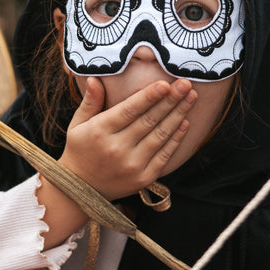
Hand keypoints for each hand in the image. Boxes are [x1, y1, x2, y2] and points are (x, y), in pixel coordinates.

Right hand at [59, 76, 196, 200]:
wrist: (81, 190)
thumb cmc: (80, 150)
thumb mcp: (77, 124)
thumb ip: (90, 101)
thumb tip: (95, 78)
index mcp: (100, 131)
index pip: (129, 110)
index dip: (148, 96)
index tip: (165, 83)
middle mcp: (117, 149)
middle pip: (149, 120)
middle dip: (170, 100)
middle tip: (186, 84)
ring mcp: (132, 165)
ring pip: (160, 135)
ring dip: (178, 115)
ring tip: (191, 97)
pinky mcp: (144, 178)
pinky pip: (164, 155)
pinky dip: (176, 138)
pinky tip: (185, 122)